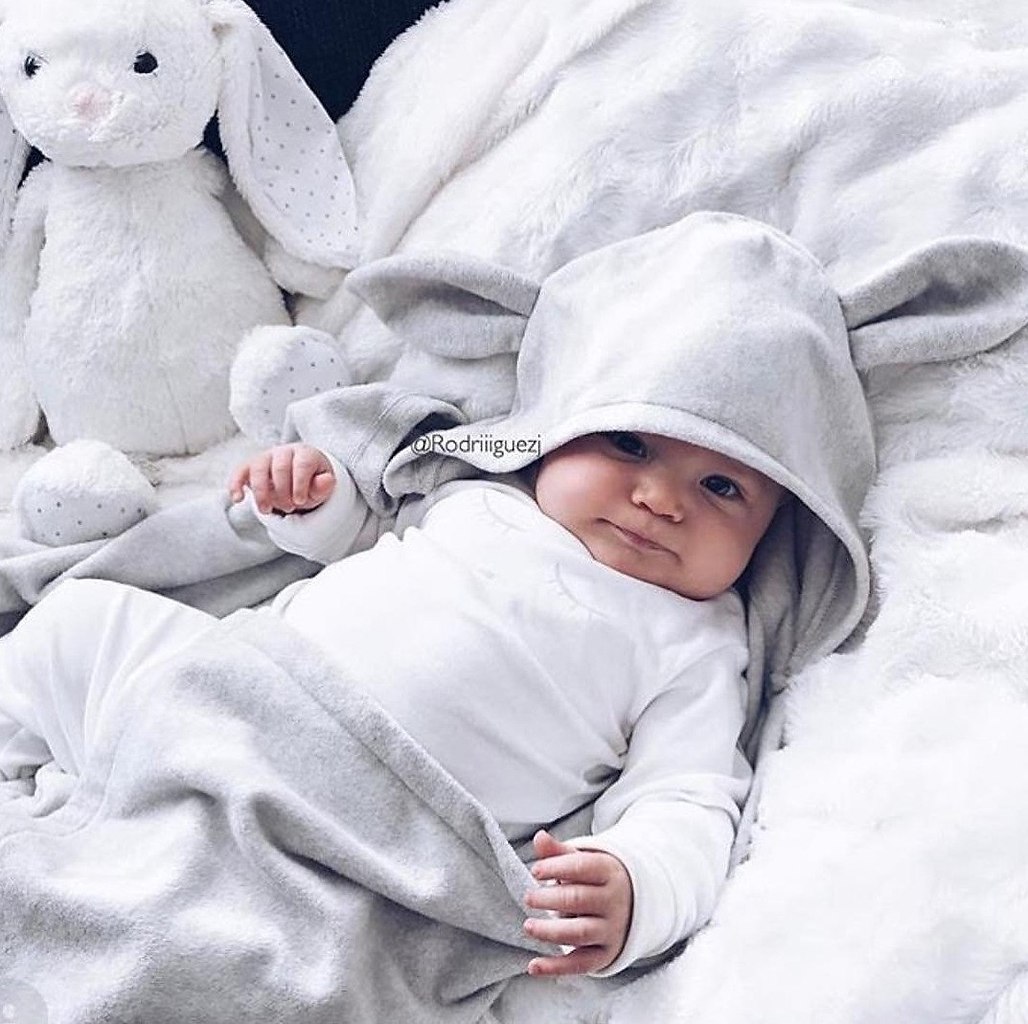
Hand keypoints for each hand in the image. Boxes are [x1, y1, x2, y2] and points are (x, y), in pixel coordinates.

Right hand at [229, 443, 335, 513]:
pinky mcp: (250, 466)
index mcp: (305, 453)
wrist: (297, 476)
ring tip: (266, 511)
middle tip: (289, 509)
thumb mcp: (322, 487)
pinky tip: (237, 499)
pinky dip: (236, 484)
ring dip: (261, 492)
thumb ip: (324, 486)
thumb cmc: (311, 482)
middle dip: (283, 492)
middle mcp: (284, 451)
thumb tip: (327, 480)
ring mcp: (265, 457)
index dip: (300, 484)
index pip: (302, 465)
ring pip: (258, 468)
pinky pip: (240, 471)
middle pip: (280, 468)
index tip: (300, 502)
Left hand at [523, 830, 632, 976]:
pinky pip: (580, 964)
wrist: (632, 906)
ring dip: (550, 931)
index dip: (557, 868)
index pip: (583, 867)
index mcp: (609, 873)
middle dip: (550, 899)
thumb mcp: (582, 861)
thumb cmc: (596, 880)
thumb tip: (539, 837)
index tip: (536, 870)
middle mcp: (613, 902)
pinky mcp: (604, 955)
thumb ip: (558, 852)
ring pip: (580, 933)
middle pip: (579, 899)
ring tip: (529, 925)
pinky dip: (556, 968)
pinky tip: (533, 965)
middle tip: (528, 897)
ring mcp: (611, 930)